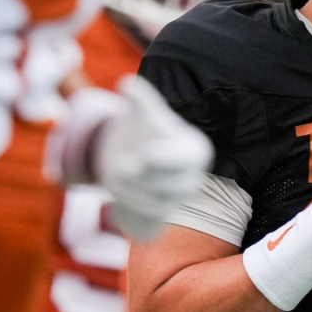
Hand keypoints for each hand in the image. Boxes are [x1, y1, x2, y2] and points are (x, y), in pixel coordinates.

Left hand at [98, 76, 213, 240]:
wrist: (138, 160)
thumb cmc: (145, 132)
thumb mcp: (144, 114)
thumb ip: (140, 100)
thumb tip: (127, 82)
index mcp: (195, 152)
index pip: (181, 161)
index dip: (160, 159)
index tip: (140, 157)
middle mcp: (192, 181)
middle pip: (164, 187)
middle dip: (135, 176)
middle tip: (120, 165)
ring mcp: (175, 204)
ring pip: (149, 208)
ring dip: (124, 193)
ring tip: (116, 177)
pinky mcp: (157, 224)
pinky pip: (142, 228)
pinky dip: (124, 215)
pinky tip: (117, 202)